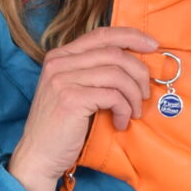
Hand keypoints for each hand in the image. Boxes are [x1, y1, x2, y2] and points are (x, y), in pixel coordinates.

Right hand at [8, 26, 157, 190]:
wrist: (38, 156)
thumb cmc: (61, 128)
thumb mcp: (75, 91)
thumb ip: (94, 73)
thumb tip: (135, 63)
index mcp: (60, 56)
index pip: (101, 34)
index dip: (131, 36)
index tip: (152, 45)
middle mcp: (59, 63)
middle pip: (114, 53)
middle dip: (139, 72)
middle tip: (145, 93)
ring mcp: (62, 79)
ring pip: (117, 74)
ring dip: (133, 94)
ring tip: (134, 112)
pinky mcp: (71, 99)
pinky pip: (113, 95)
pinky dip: (123, 109)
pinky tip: (120, 122)